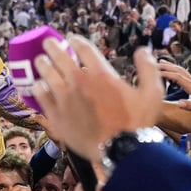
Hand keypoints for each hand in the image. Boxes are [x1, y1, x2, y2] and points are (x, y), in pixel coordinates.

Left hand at [32, 38, 163, 163]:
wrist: (119, 152)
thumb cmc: (137, 124)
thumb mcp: (152, 94)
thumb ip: (148, 69)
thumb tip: (143, 51)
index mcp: (101, 74)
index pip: (83, 48)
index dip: (76, 40)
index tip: (71, 39)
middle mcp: (79, 82)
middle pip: (60, 56)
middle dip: (52, 47)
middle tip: (48, 43)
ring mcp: (64, 99)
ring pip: (46, 74)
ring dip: (42, 65)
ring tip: (39, 61)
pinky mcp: (56, 116)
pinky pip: (41, 96)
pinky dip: (38, 88)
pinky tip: (38, 86)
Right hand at [158, 62, 190, 116]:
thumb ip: (190, 106)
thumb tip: (179, 103)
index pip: (177, 77)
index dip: (166, 73)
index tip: (155, 72)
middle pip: (178, 70)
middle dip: (167, 65)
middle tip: (155, 62)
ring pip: (181, 70)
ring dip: (171, 66)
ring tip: (162, 63)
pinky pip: (184, 75)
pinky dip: (176, 71)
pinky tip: (174, 73)